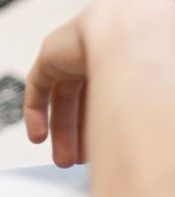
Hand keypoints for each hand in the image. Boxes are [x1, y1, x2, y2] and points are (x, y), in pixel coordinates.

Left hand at [23, 0, 174, 169]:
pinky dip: (35, 110)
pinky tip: (37, 138)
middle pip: (88, 101)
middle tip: (81, 163)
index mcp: (130, 62)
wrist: (134, 33)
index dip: (109, 127)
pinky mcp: (51, 52)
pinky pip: (38, 84)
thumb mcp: (153, 97)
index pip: (114, 99)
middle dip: (84, 135)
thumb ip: (146, 117)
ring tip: (63, 161)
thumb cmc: (161, 65)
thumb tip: (161, 161)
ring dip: (61, 130)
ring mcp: (76, 51)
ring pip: (63, 97)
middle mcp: (104, 55)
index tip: (109, 156)